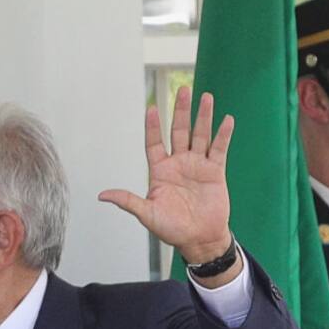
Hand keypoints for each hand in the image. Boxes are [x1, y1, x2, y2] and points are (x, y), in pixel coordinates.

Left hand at [99, 87, 234, 264]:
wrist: (198, 239)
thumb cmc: (171, 229)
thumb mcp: (146, 214)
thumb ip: (128, 201)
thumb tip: (102, 195)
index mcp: (160, 171)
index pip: (154, 143)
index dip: (153, 127)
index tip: (151, 109)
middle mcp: (178, 164)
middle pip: (179, 132)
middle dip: (180, 111)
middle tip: (182, 89)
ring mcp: (197, 165)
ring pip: (200, 135)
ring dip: (203, 116)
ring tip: (206, 97)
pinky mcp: (215, 171)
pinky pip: (219, 149)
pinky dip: (223, 135)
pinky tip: (226, 120)